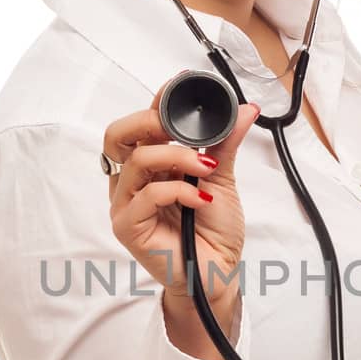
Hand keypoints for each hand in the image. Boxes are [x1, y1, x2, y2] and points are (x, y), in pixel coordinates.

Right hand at [103, 80, 260, 303]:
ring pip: (137, 161)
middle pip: (117, 135)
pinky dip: (179, 190)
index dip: (154, 103)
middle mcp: (131, 182)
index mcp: (149, 167)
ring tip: (207, 169)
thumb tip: (243, 109)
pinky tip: (200, 198)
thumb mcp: (220, 179)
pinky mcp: (127, 227)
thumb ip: (224, 144)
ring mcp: (125, 204)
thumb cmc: (213, 233)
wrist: (218, 275)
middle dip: (148, 121)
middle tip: (179, 128)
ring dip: (177, 157)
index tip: (178, 84)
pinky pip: (147, 196)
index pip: (140, 126)